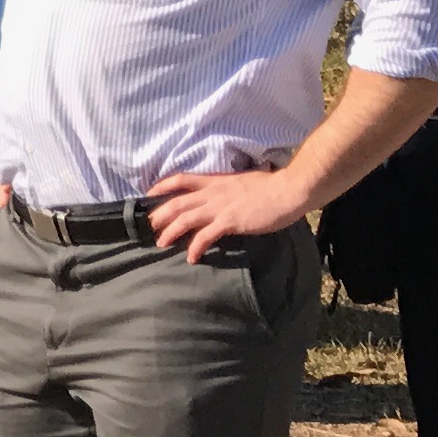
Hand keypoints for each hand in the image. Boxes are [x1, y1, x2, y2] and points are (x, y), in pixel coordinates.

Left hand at [146, 164, 310, 257]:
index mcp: (215, 181)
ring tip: (161, 244)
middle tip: (149, 227)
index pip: (181, 179)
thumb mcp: (242, 182)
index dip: (162, 186)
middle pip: (177, 202)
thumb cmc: (271, 187)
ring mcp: (220, 207)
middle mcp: (213, 193)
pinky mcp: (229, 221)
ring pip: (185, 219)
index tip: (149, 194)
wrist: (289, 190)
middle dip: (159, 215)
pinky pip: (205, 236)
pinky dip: (195, 248)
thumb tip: (224, 195)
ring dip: (170, 232)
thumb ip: (228, 188)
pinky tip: (192, 258)